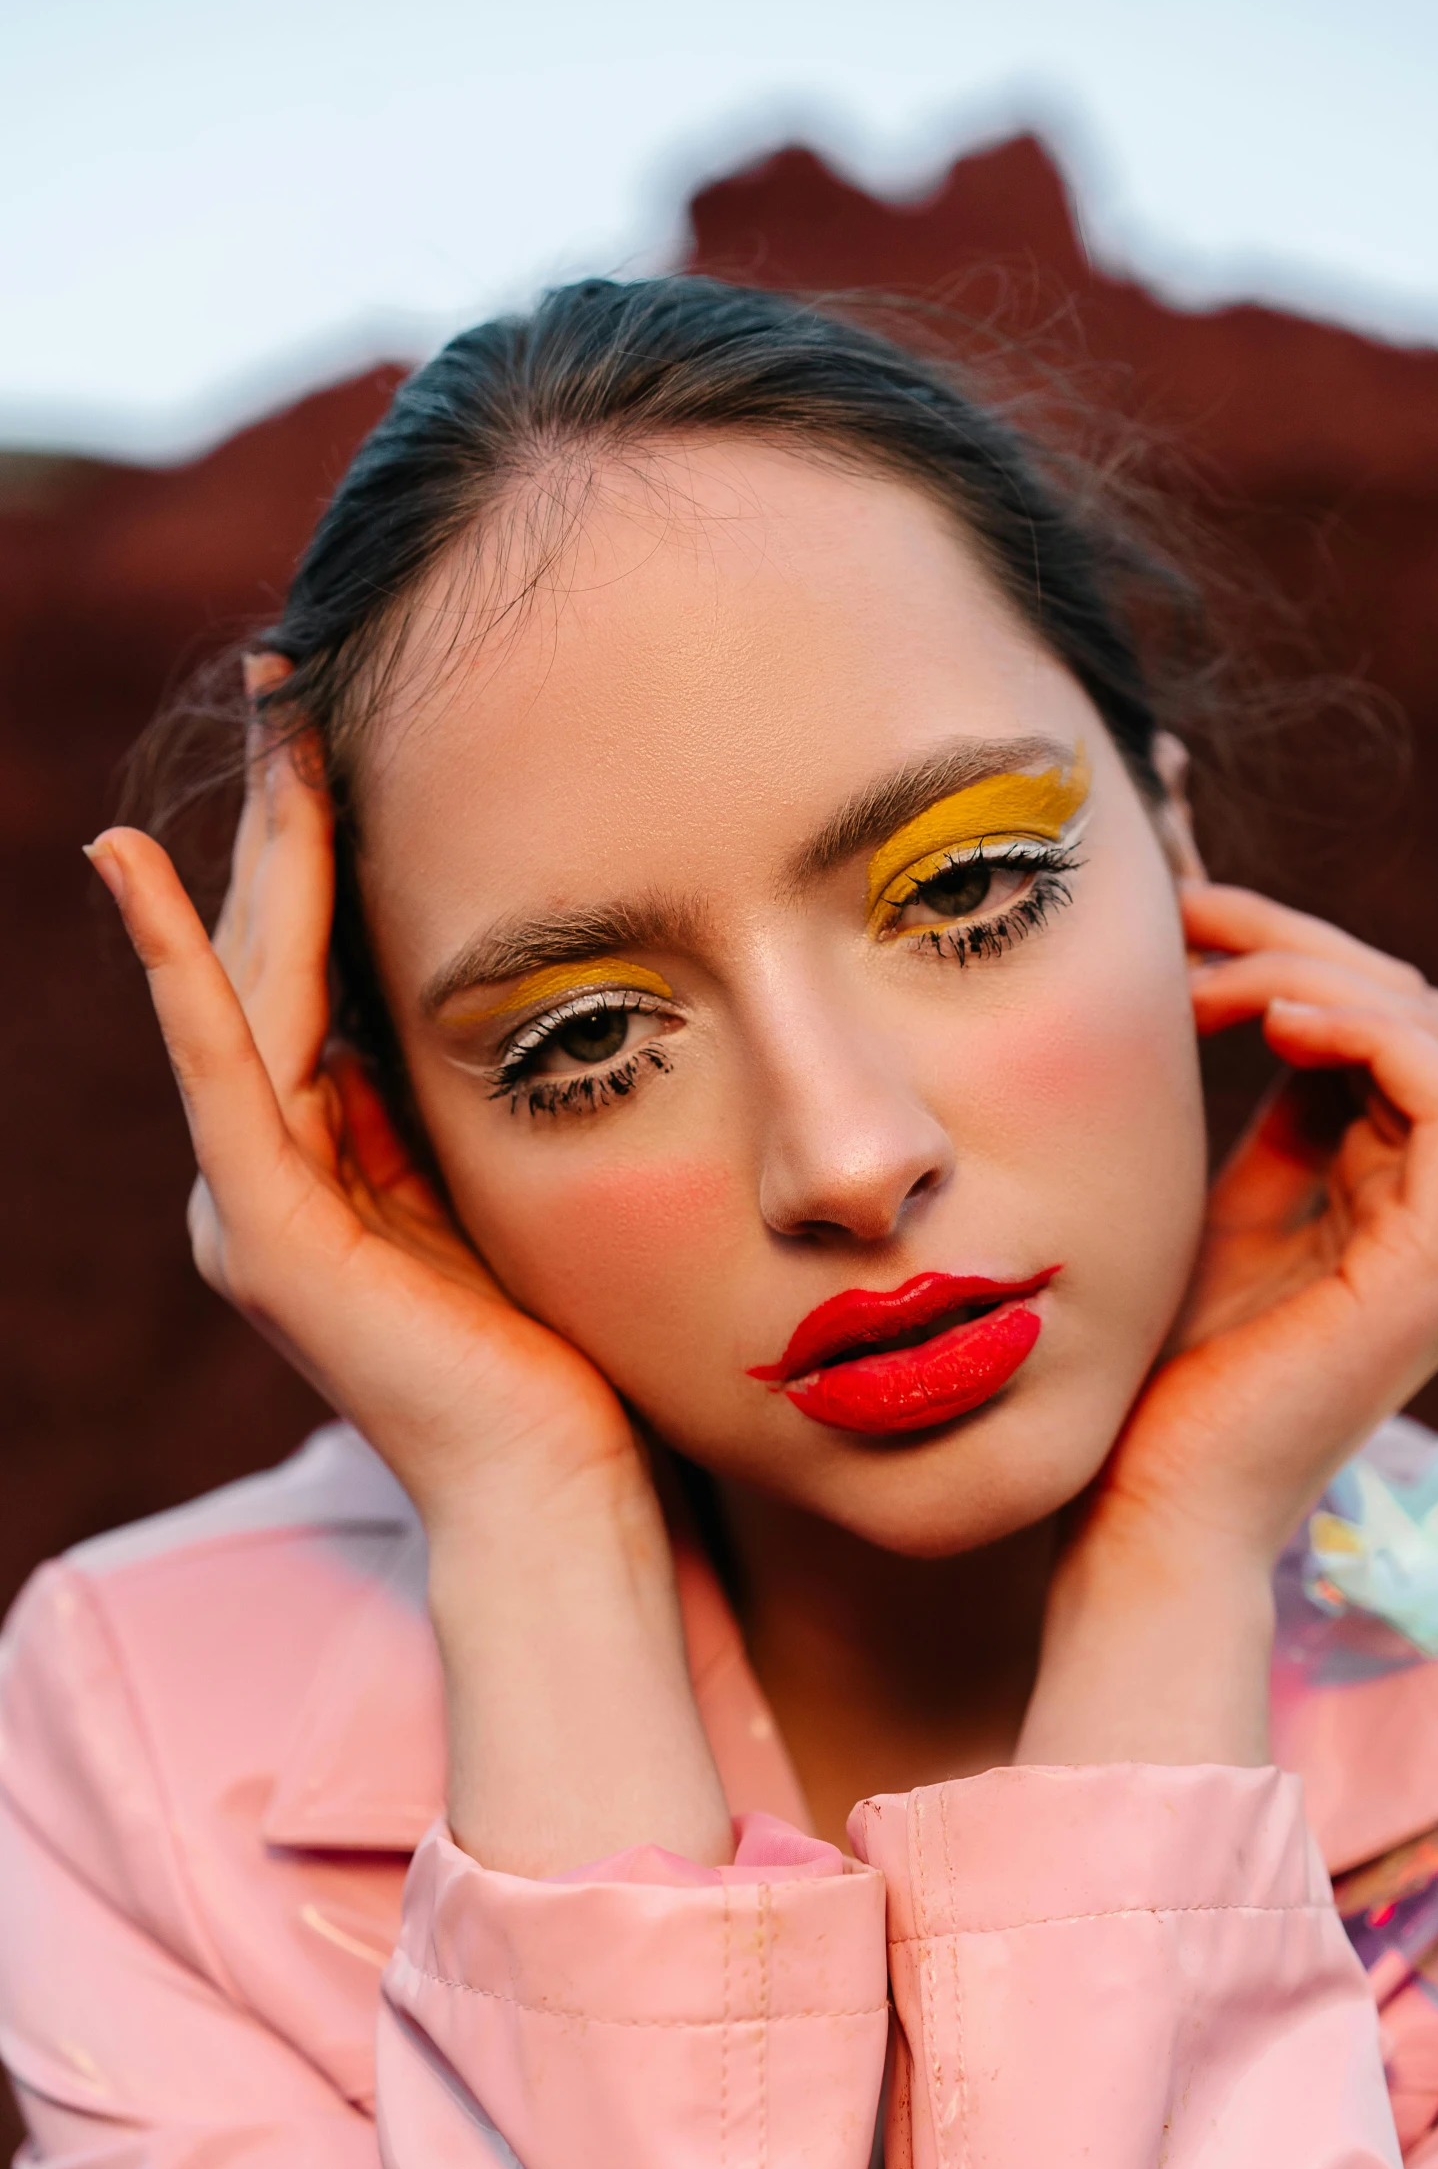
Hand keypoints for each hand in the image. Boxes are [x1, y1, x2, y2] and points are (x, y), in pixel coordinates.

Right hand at [87, 700, 730, 1870]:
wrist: (569, 1493)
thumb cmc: (571, 1344)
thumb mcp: (516, 1181)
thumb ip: (470, 1095)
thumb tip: (505, 975)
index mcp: (329, 1158)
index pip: (313, 968)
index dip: (322, 844)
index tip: (349, 721)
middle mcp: (268, 1174)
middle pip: (268, 957)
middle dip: (288, 817)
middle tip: (298, 675)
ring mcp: (252, 1207)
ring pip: (241, 989)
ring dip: (256, 850)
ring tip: (277, 720)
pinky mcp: (264, 1239)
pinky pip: (217, 1074)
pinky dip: (175, 971)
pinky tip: (135, 871)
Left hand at [1022, 882, 1437, 1767]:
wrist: (1145, 1514)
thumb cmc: (1142, 1378)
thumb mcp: (1185, 1213)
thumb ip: (1227, 1122)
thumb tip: (1196, 992)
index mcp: (1369, 1192)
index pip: (1362, 1022)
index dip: (1275, 950)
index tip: (1173, 924)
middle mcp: (1423, 1207)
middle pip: (1403, 1009)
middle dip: (1291, 941)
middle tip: (1181, 922)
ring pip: (1428, 1034)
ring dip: (1314, 974)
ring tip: (1206, 977)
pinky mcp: (1436, 1268)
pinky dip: (1370, 1035)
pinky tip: (1271, 1018)